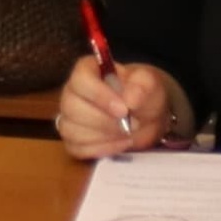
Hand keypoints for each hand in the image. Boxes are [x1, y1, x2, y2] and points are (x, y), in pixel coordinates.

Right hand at [56, 57, 181, 158]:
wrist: (146, 116)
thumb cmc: (143, 94)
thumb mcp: (150, 83)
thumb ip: (142, 86)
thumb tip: (130, 100)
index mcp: (88, 71)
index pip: (81, 80)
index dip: (100, 95)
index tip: (123, 110)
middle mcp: (72, 93)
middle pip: (72, 107)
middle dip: (104, 121)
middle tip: (130, 124)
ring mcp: (69, 118)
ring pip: (71, 130)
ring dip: (103, 136)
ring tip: (127, 134)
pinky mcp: (72, 140)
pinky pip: (76, 148)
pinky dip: (100, 149)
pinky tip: (119, 144)